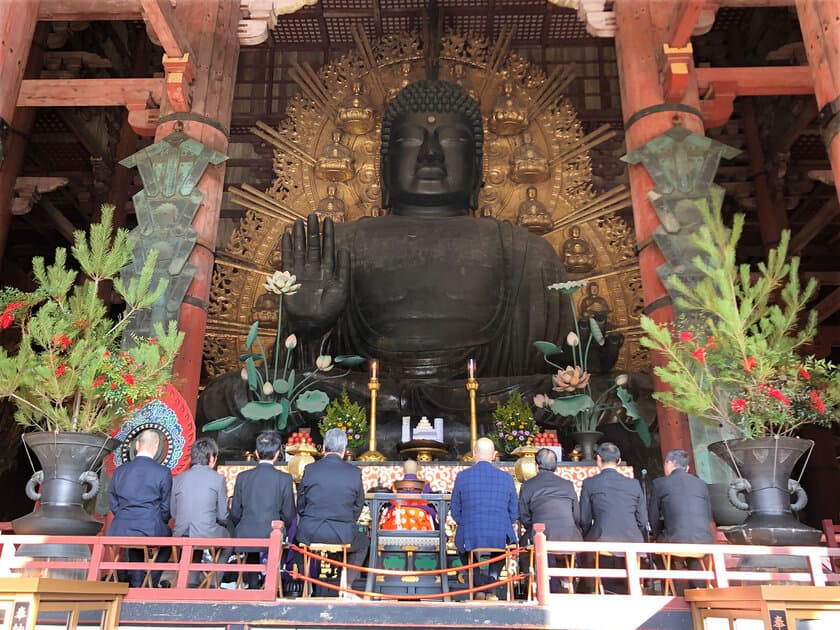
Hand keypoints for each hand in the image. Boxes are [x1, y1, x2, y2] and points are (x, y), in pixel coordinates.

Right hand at [280, 214, 349, 338]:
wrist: (312, 326)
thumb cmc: (330, 311)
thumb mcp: (342, 289)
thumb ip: (343, 269)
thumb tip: (344, 249)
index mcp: (329, 272)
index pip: (329, 248)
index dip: (328, 234)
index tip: (328, 220)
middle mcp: (315, 270)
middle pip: (313, 246)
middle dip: (313, 231)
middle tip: (312, 214)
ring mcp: (302, 273)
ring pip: (300, 250)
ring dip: (299, 236)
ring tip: (298, 221)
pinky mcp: (290, 279)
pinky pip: (288, 260)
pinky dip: (287, 248)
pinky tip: (286, 236)